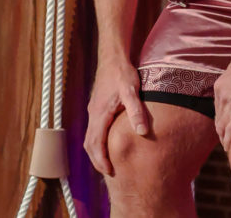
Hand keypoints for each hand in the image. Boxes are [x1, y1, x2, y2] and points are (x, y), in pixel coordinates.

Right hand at [83, 57, 148, 175]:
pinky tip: (109, 144)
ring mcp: (94, 110)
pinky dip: (98, 142)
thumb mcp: (132, 90)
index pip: (95, 143)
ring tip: (109, 163)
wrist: (112, 56)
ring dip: (97, 152)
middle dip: (97, 160)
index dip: (101, 160)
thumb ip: (136, 111)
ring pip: (90, 137)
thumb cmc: (122, 73)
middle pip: (89, 143)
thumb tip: (141, 132)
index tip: (110, 172)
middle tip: (110, 173)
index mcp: (100, 113)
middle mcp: (93, 114)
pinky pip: (94, 130)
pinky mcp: (97, 106)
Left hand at [213, 47, 230, 150]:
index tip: (225, 126)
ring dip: (225, 138)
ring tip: (228, 146)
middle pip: (218, 118)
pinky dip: (229, 141)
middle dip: (221, 130)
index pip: (218, 107)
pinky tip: (230, 148)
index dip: (221, 118)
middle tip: (226, 140)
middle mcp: (222, 94)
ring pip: (223, 126)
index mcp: (221, 85)